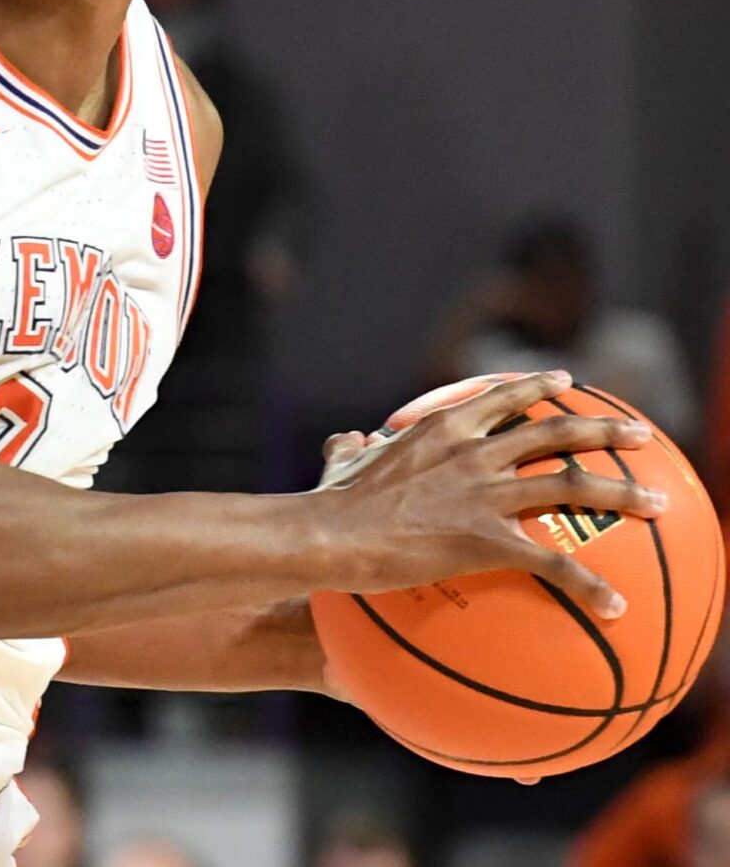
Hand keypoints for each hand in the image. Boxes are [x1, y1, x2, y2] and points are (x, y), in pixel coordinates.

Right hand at [316, 372, 664, 618]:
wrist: (328, 533)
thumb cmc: (329, 502)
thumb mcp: (340, 464)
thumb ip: (350, 448)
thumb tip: (345, 438)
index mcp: (443, 429)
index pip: (501, 397)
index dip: (537, 387)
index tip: (566, 381)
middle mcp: (474, 452)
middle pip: (554, 431)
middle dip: (603, 428)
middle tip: (640, 434)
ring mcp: (485, 494)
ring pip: (570, 486)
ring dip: (622, 493)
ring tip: (659, 503)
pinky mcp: (488, 540)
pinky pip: (552, 564)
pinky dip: (589, 585)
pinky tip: (615, 606)